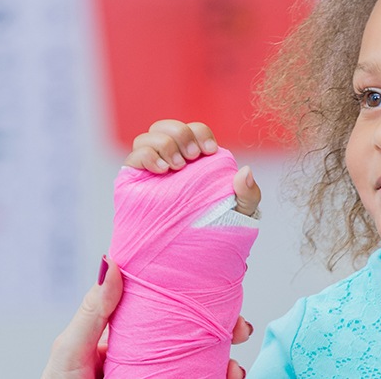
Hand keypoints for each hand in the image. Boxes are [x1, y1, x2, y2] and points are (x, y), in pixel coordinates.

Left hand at [43, 258, 256, 378]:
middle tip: (240, 328)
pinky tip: (228, 378)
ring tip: (234, 368)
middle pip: (195, 338)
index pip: (167, 312)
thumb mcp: (71, 350)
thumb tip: (113, 263)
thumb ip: (93, 312)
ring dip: (228, 362)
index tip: (219, 293)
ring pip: (205, 366)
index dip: (195, 301)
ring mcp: (162, 378)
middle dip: (224, 331)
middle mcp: (149, 359)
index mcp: (126, 339)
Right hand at [124, 120, 263, 217]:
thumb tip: (245, 172)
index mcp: (194, 159)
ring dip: (163, 144)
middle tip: (192, 156)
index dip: (199, 132)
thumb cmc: (216, 228)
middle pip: (166, 127)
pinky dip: (146, 156)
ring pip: (146, 138)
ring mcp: (151, 170)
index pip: (193, 130)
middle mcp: (171, 159)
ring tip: (175, 167)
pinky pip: (132, 158)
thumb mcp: (240, 211)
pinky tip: (161, 170)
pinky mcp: (134, 182)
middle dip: (180, 134)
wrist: (190, 253)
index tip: (209, 150)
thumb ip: (248, 193)